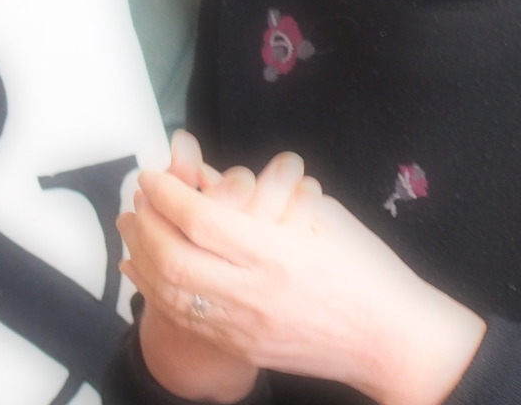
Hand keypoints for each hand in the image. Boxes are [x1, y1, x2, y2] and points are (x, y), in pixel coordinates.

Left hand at [122, 147, 484, 404]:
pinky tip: (144, 271)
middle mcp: (254, 292)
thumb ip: (272, 195)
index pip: (202, 219)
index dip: (168, 194)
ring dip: (142, 255)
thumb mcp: (325, 217)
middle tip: (136, 197)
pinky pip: (184, 318)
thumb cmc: (367, 270)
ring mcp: (244, 326)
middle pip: (173, 258)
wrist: (388, 340)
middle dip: (145, 223)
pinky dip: (155, 291)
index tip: (154, 175)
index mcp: (278, 253)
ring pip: (170, 293)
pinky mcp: (241, 346)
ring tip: (132, 227)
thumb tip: (216, 175)